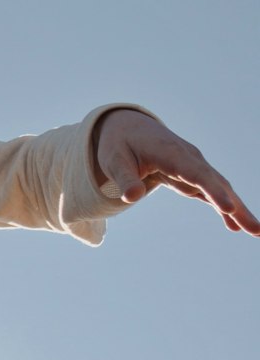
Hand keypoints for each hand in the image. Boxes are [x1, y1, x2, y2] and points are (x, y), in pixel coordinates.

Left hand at [94, 109, 259, 234]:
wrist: (127, 128)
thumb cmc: (119, 144)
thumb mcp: (114, 160)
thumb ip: (125, 178)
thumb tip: (132, 197)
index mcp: (170, 152)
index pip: (196, 174)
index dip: (214, 191)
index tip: (230, 208)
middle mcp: (188, 158)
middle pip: (216, 183)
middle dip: (237, 206)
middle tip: (256, 230)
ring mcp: (193, 165)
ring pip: (220, 188)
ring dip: (238, 209)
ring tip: (256, 231)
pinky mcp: (192, 174)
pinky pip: (212, 191)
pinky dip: (224, 207)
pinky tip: (235, 226)